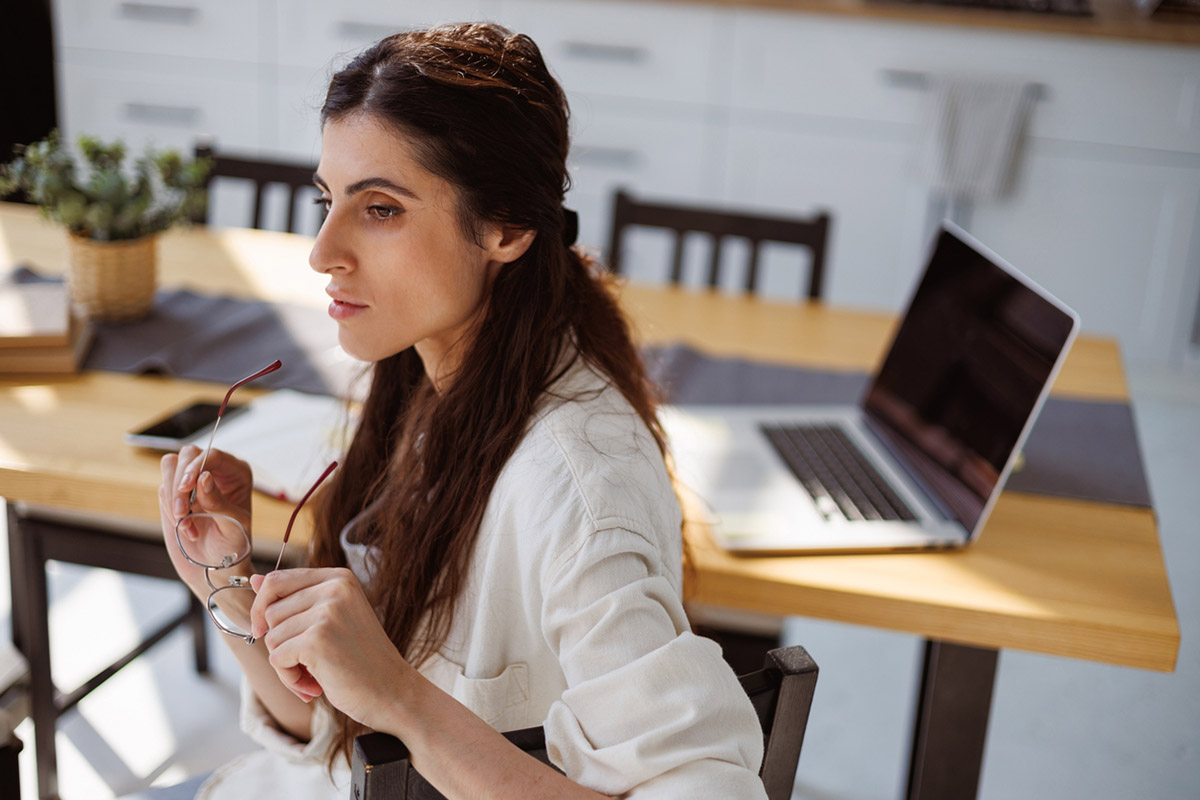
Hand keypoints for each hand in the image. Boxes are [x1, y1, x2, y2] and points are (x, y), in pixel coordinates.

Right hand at [158, 445, 253, 597]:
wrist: (214, 568)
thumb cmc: (232, 547)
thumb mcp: (232, 525)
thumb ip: (218, 501)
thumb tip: (203, 476)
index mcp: (237, 474)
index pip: (213, 455)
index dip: (196, 467)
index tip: (185, 488)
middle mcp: (215, 471)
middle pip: (189, 455)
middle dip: (180, 483)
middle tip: (182, 513)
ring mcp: (193, 481)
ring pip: (172, 466)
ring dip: (172, 494)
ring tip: (185, 522)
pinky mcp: (175, 493)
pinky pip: (163, 487)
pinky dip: (168, 505)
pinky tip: (183, 525)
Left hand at [249, 568, 412, 727]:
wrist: (392, 692)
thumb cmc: (361, 659)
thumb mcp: (331, 619)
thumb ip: (295, 599)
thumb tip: (255, 580)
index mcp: (339, 578)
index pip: (278, 579)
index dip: (263, 608)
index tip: (268, 631)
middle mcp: (335, 588)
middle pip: (270, 611)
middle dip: (279, 642)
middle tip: (305, 662)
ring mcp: (327, 613)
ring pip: (271, 637)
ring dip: (286, 664)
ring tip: (315, 674)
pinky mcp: (317, 640)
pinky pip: (277, 658)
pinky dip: (289, 678)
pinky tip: (314, 684)